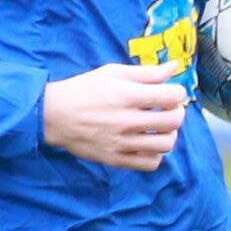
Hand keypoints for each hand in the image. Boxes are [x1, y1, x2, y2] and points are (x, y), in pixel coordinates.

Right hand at [43, 61, 190, 171]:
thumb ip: (146, 72)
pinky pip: (150, 163)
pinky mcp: (115, 159)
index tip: (170, 93)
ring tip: (158, 128)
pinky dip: (155, 154)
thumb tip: (174, 67)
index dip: (177, 93)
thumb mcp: (112, 73)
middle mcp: (127, 121)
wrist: (53, 115)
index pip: (172, 96)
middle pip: (174, 121)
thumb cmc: (83, 90)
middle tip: (167, 109)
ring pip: (166, 144)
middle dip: (177, 112)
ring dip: (168, 134)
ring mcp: (122, 143)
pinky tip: (147, 143)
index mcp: (127, 95)